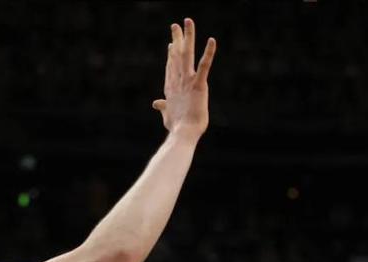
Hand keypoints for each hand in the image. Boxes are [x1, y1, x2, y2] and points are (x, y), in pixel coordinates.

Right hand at [153, 18, 215, 139]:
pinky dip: (208, 53)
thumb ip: (163, 107)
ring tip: (188, 21)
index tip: (172, 43)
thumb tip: (155, 103)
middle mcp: (177, 80)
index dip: (171, 54)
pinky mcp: (198, 85)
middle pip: (176, 55)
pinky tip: (212, 41)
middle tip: (176, 25)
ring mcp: (187, 81)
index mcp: (171, 87)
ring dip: (188, 36)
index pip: (171, 67)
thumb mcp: (167, 115)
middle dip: (176, 38)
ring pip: (187, 54)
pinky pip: (204, 65)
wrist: (182, 134)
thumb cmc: (177, 128)